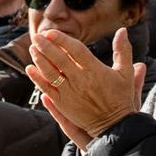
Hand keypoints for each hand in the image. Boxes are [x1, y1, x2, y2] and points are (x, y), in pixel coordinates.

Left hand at [27, 27, 144, 150]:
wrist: (114, 124)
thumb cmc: (120, 96)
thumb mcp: (125, 72)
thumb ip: (123, 50)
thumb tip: (122, 30)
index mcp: (95, 70)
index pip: (76, 50)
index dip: (62, 40)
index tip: (51, 32)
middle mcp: (81, 80)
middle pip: (59, 59)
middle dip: (46, 46)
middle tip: (36, 36)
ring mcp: (70, 92)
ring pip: (50, 73)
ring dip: (39, 59)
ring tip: (32, 48)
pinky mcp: (62, 103)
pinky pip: (47, 88)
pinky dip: (37, 78)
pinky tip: (30, 68)